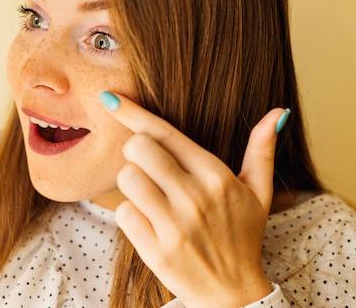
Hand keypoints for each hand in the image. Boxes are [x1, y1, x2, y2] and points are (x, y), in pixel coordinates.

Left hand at [103, 92, 281, 307]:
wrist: (234, 293)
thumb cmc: (241, 235)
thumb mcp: (258, 193)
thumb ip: (261, 150)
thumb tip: (277, 113)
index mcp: (216, 176)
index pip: (164, 132)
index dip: (132, 112)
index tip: (110, 99)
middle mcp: (196, 197)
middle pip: (138, 148)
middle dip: (136, 153)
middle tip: (148, 167)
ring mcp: (176, 225)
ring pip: (127, 178)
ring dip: (132, 184)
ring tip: (150, 196)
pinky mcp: (157, 250)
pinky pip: (123, 213)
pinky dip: (130, 215)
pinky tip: (148, 222)